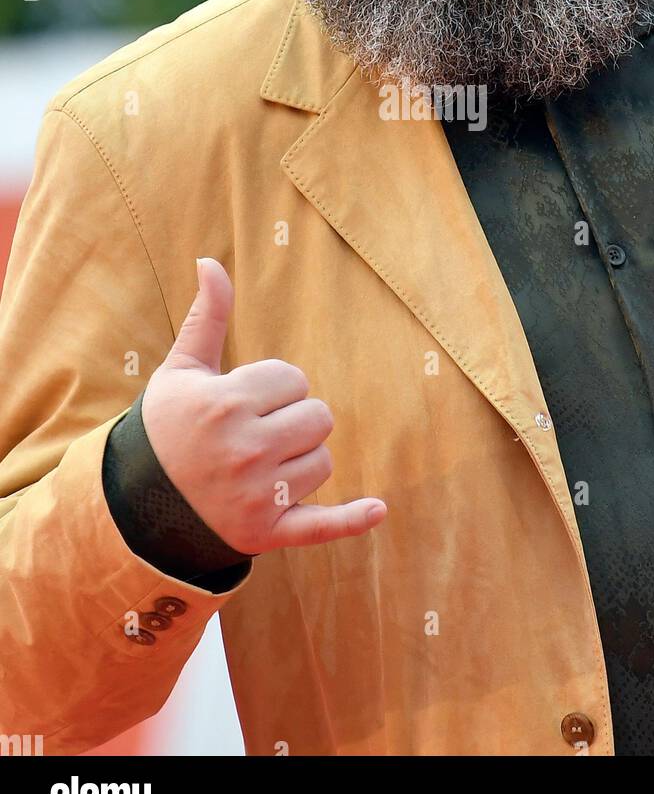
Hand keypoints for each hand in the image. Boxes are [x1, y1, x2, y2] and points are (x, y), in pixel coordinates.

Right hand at [140, 258, 386, 553]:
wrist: (136, 504)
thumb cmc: (165, 427)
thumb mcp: (182, 370)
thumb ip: (208, 317)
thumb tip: (210, 261)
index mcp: (226, 404)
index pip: (293, 380)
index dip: (273, 387)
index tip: (242, 403)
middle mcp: (245, 450)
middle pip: (317, 418)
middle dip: (293, 419)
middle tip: (254, 433)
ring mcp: (257, 495)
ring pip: (321, 461)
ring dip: (301, 460)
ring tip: (260, 466)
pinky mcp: (266, 532)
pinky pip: (322, 525)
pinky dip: (352, 519)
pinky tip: (378, 509)